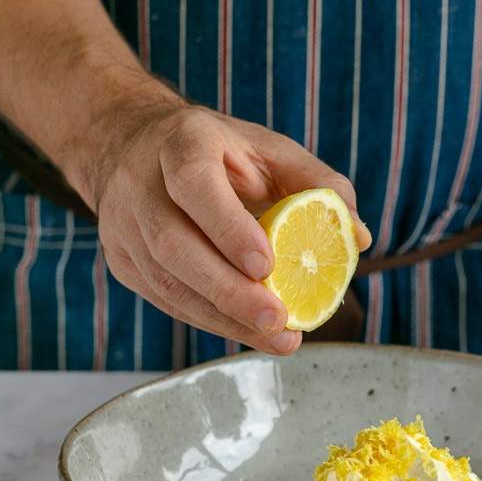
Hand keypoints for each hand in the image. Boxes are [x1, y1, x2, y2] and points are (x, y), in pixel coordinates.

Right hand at [79, 99, 371, 354]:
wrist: (133, 148)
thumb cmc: (218, 152)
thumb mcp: (268, 149)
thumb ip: (317, 184)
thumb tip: (359, 236)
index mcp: (181, 143)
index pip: (194, 185)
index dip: (227, 227)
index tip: (266, 265)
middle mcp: (141, 185)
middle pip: (174, 246)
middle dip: (229, 291)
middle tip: (278, 320)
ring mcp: (124, 228)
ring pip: (168, 282)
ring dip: (224, 317)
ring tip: (277, 337)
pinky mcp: (123, 263)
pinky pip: (167, 300)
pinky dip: (210, 320)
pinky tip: (248, 332)